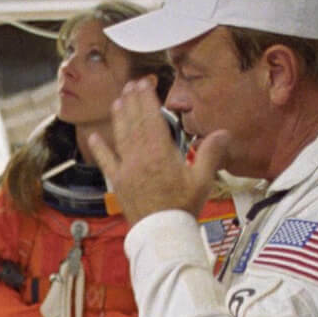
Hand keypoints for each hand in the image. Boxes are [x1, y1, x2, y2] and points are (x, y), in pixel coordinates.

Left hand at [87, 77, 228, 225]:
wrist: (161, 232)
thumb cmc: (183, 206)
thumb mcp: (203, 179)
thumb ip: (210, 153)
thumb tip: (222, 132)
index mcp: (160, 153)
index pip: (151, 119)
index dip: (146, 100)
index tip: (144, 84)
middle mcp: (140, 157)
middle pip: (134, 123)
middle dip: (132, 102)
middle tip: (130, 85)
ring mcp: (126, 169)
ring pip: (120, 137)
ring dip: (118, 117)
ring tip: (117, 101)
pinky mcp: (118, 182)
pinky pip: (107, 162)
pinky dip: (100, 148)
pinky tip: (94, 136)